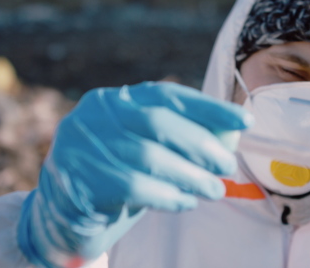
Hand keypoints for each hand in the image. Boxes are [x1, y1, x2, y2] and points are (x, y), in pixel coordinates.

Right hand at [17, 82, 252, 266]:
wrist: (64, 213)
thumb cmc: (119, 175)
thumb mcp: (146, 149)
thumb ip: (179, 138)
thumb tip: (231, 136)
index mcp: (116, 99)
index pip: (168, 95)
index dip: (209, 107)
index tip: (244, 120)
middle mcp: (95, 114)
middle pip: (158, 122)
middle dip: (201, 144)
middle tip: (228, 166)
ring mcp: (81, 144)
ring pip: (149, 157)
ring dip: (190, 176)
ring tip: (215, 190)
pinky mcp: (77, 179)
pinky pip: (133, 187)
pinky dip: (167, 195)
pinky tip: (185, 202)